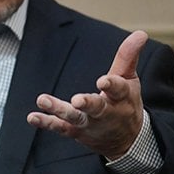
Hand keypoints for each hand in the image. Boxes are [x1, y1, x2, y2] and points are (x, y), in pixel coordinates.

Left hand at [27, 30, 148, 158]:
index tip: (103, 80)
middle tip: (77, 100)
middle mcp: (106, 113)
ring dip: (59, 110)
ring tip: (43, 100)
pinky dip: (46, 122)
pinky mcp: (74, 130)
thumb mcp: (129, 79)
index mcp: (122, 98)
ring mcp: (89, 123)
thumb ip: (128, 56)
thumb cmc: (125, 102)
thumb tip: (140, 33)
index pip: (119, 89)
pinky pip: (59, 127)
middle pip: (97, 108)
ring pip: (74, 117)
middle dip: (88, 104)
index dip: (112, 84)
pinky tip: (32, 116)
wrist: (126, 140)